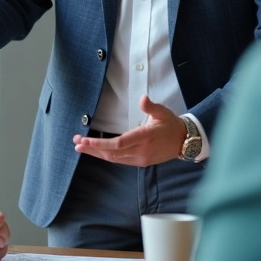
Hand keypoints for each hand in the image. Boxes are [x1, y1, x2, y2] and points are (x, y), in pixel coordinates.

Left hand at [72, 96, 187, 166]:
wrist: (184, 141)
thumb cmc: (171, 124)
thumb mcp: (162, 112)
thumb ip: (151, 106)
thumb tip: (143, 99)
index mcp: (144, 137)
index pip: (118, 143)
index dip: (100, 144)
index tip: (85, 141)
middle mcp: (140, 151)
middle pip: (111, 153)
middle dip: (92, 149)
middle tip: (76, 143)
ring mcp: (140, 158)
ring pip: (114, 158)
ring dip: (97, 153)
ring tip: (81, 147)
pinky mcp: (140, 162)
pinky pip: (120, 160)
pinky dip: (107, 156)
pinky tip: (98, 152)